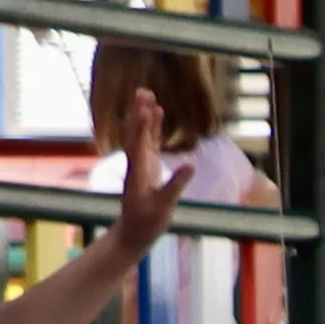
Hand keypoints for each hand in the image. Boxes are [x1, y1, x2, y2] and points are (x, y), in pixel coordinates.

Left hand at [100, 91, 186, 261]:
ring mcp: (140, 164)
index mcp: (139, 171)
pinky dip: (151, 128)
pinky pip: (148, 143)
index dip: (143, 124)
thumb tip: (191, 165)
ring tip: (149, 97)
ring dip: (145, 116)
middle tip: (143, 91)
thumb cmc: (147, 222)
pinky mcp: (146, 168)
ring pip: (141, 135)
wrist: (133, 232)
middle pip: (137, 133)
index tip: (146, 106)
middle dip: (140, 112)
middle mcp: (136, 163)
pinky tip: (156, 117)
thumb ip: (176, 185)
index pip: (140, 143)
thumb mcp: (164, 206)